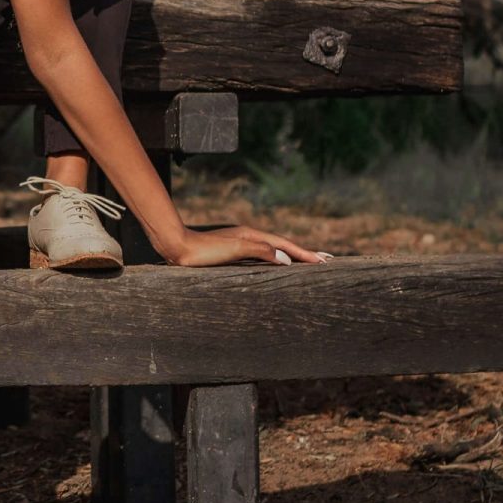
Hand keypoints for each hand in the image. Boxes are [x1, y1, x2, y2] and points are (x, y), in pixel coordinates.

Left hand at [164, 224, 334, 266]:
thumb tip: (285, 260)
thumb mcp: (233, 250)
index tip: (326, 261)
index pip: (285, 246)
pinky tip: (276, 265)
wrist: (176, 247)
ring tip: (307, 262)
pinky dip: (276, 260)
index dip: (305, 254)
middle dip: (304, 253)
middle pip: (283, 245)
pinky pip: (262, 255)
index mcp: (252, 236)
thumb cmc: (203, 252)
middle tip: (326, 260)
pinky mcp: (232, 252)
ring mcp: (241, 244)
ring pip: (273, 250)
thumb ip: (260, 252)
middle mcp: (249, 238)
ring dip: (291, 256)